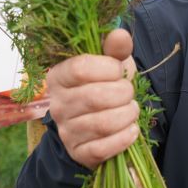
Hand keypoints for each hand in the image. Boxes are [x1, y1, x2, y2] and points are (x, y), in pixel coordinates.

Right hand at [45, 29, 139, 168]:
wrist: (98, 127)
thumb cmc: (105, 87)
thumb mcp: (111, 65)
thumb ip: (115, 49)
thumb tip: (120, 34)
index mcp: (59, 76)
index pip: (80, 68)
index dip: (107, 68)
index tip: (118, 70)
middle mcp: (57, 104)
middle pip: (95, 97)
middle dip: (123, 94)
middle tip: (128, 93)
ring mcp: (66, 131)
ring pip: (103, 124)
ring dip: (127, 115)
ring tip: (131, 110)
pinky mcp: (79, 152)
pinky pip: (104, 148)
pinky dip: (125, 137)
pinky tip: (130, 129)